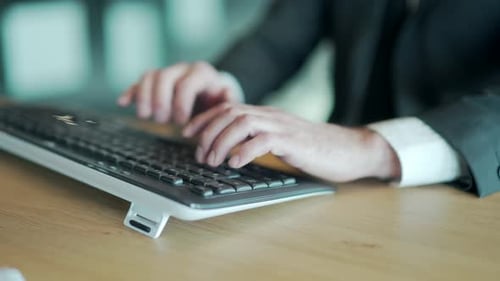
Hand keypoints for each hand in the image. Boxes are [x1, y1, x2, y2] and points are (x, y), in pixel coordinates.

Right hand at [117, 62, 240, 124]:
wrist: (211, 90)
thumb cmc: (218, 99)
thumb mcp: (227, 100)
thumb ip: (228, 101)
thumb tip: (227, 99)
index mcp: (201, 73)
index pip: (187, 83)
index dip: (181, 103)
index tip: (181, 122)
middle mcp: (182, 69)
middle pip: (164, 77)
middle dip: (160, 100)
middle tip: (162, 120)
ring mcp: (167, 73)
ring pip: (149, 76)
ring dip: (143, 97)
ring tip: (145, 116)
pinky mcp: (154, 81)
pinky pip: (139, 81)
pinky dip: (130, 92)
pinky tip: (123, 102)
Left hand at [183, 103, 400, 181]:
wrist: (349, 150)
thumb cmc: (314, 149)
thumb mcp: (282, 141)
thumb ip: (260, 139)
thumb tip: (231, 151)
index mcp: (267, 115)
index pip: (228, 108)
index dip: (205, 119)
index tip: (187, 133)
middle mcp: (271, 115)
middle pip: (230, 113)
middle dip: (208, 132)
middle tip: (199, 154)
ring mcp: (283, 126)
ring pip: (242, 123)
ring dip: (221, 141)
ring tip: (212, 160)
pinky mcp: (294, 141)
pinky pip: (264, 140)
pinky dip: (244, 150)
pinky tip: (234, 163)